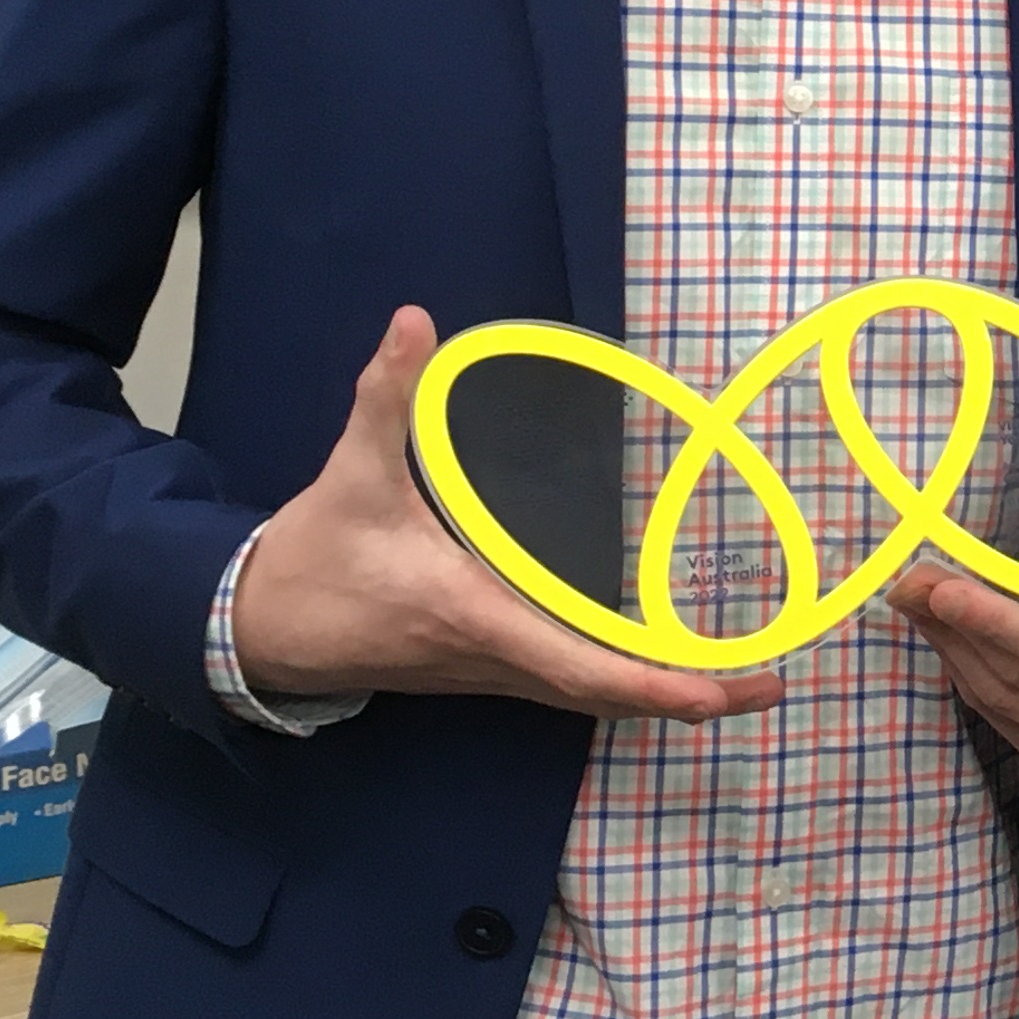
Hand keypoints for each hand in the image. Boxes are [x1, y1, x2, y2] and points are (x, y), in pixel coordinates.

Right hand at [231, 307, 783, 722]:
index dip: (651, 683)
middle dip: (689, 695)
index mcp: (475, 617)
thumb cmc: (311, 557)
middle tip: (767, 686)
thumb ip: (386, 397)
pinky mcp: (486, 667)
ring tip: (740, 683)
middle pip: (606, 694)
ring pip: (591, 696)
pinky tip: (667, 670)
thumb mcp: (350, 474)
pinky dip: (623, 683)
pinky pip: (569, 684)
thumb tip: (413, 322)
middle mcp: (495, 659)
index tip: (715, 690)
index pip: (580, 666)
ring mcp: (491, 672)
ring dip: (664, 693)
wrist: (251, 629)